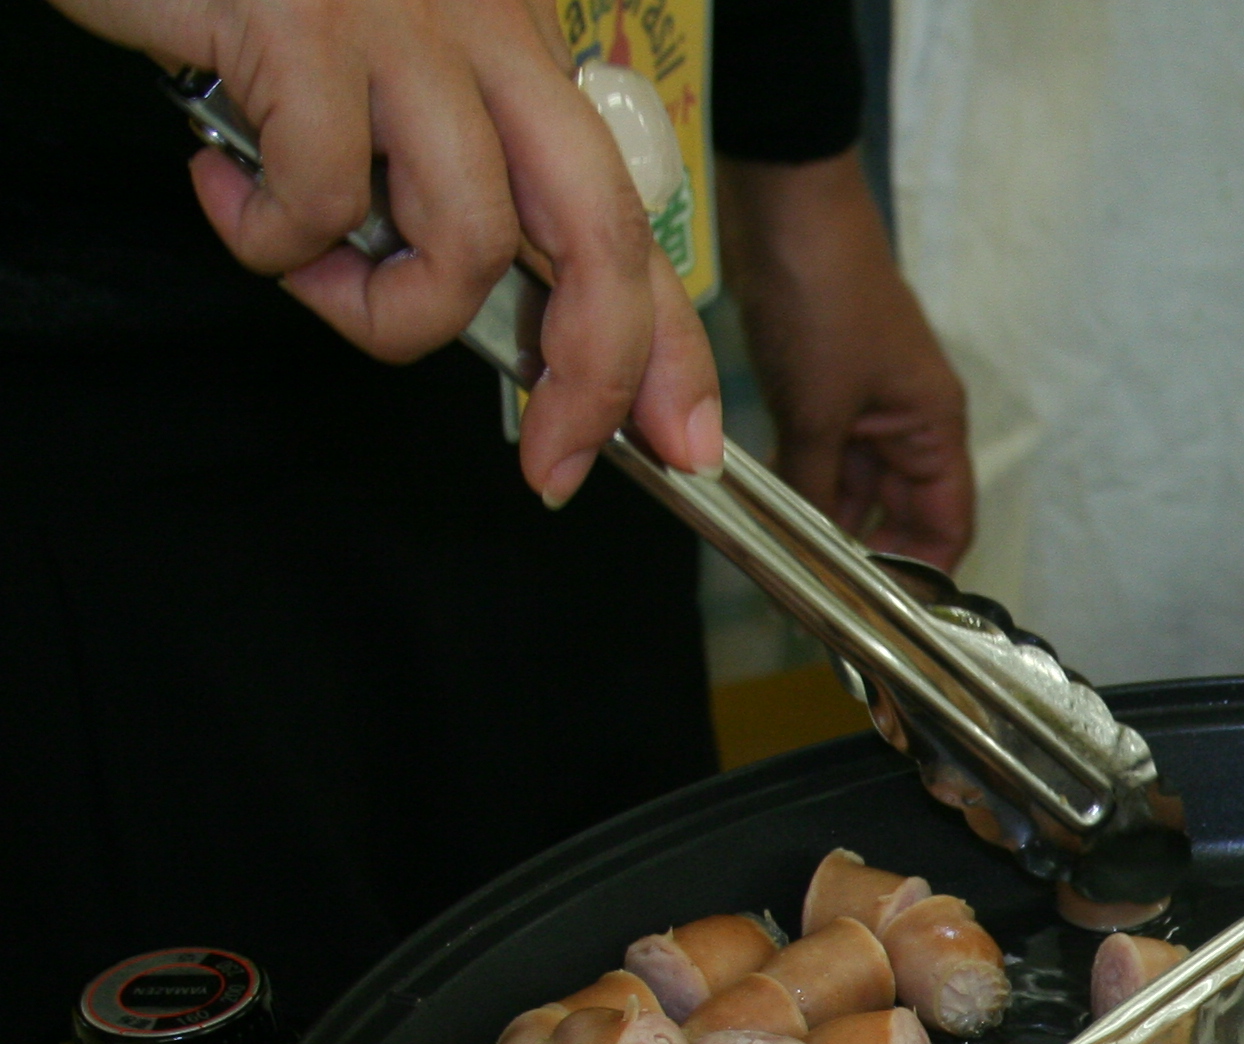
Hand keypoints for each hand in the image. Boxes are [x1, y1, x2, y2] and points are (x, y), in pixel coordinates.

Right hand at [53, 0, 722, 501]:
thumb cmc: (251, 2)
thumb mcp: (379, 86)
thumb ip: (445, 181)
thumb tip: (494, 324)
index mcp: (517, 51)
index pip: (629, 217)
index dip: (671, 345)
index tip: (684, 441)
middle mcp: (488, 32)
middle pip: (599, 237)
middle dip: (593, 375)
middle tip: (552, 460)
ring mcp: (405, 28)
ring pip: (465, 240)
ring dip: (382, 306)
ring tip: (297, 259)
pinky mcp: (307, 29)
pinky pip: (322, 199)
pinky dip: (267, 235)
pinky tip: (222, 183)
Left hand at [719, 151, 973, 568]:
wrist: (787, 204)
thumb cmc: (825, 293)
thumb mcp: (818, 405)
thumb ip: (815, 484)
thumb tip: (805, 551)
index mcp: (934, 425)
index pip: (947, 525)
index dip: (922, 573)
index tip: (880, 611)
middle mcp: (910, 420)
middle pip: (902, 511)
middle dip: (866, 552)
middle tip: (821, 597)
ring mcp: (868, 402)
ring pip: (855, 484)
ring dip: (826, 517)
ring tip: (792, 561)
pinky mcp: (828, 384)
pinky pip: (823, 451)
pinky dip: (801, 480)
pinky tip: (769, 507)